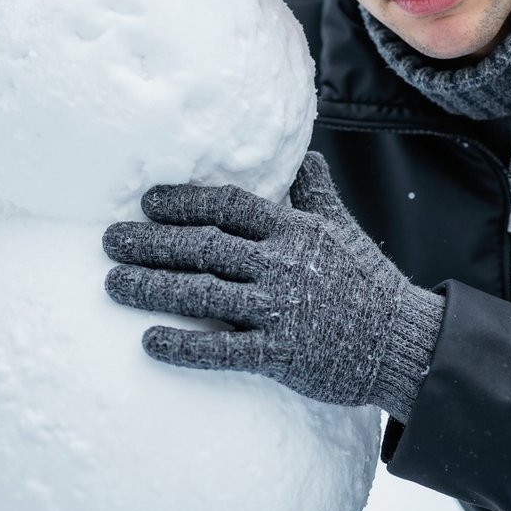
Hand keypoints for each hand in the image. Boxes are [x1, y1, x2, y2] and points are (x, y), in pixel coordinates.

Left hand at [103, 151, 443, 420]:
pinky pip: (224, 349)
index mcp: (294, 230)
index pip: (228, 206)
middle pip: (204, 246)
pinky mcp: (282, 353)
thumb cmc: (368, 280)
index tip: (147, 201)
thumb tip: (306, 156)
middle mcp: (282, 264)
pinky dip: (185, 345)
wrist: (401, 339)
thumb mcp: (342, 227)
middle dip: (151, 242)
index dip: (184, 201)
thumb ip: (315, 193)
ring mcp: (281, 309)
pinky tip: (149, 341)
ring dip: (153, 287)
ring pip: (203, 293)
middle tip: (109, 241)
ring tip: (113, 284)